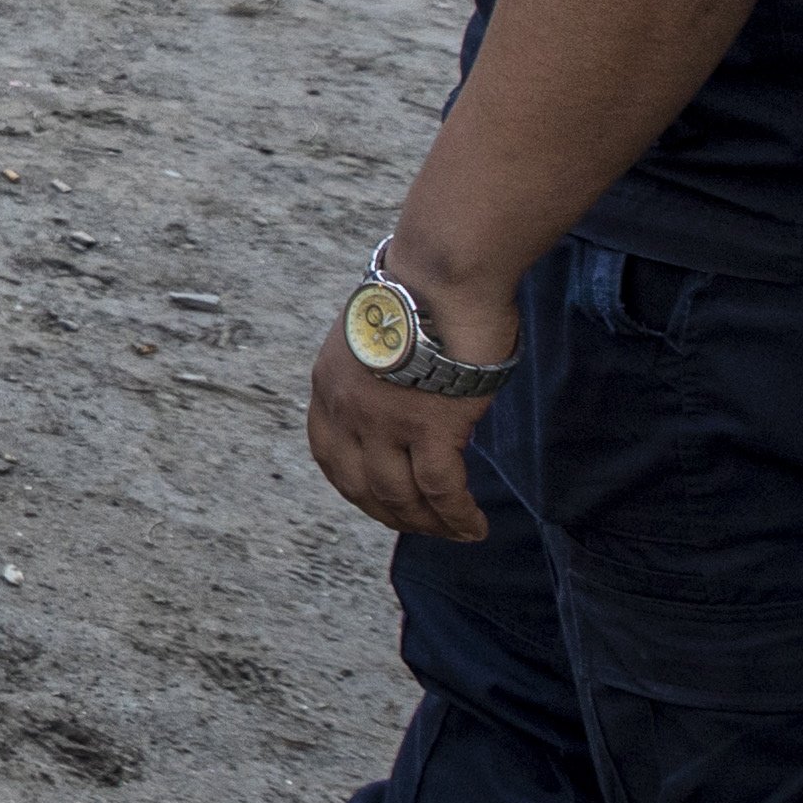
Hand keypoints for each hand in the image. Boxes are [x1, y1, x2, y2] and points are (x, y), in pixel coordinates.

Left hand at [297, 258, 515, 543]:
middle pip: (360, 484)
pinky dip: (457, 516)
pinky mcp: (430, 427)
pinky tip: (474, 526)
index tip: (376, 499)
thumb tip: (410, 393)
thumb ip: (383, 372)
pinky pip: (442, 490)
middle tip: (420, 525)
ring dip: (428, 523)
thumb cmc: (425, 290)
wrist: (442, 270)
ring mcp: (385, 422)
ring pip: (400, 495)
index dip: (353, 484)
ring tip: (455, 532)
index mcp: (328, 384)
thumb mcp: (380, 336)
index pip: (328, 452)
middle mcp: (346, 408)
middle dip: (390, 513)